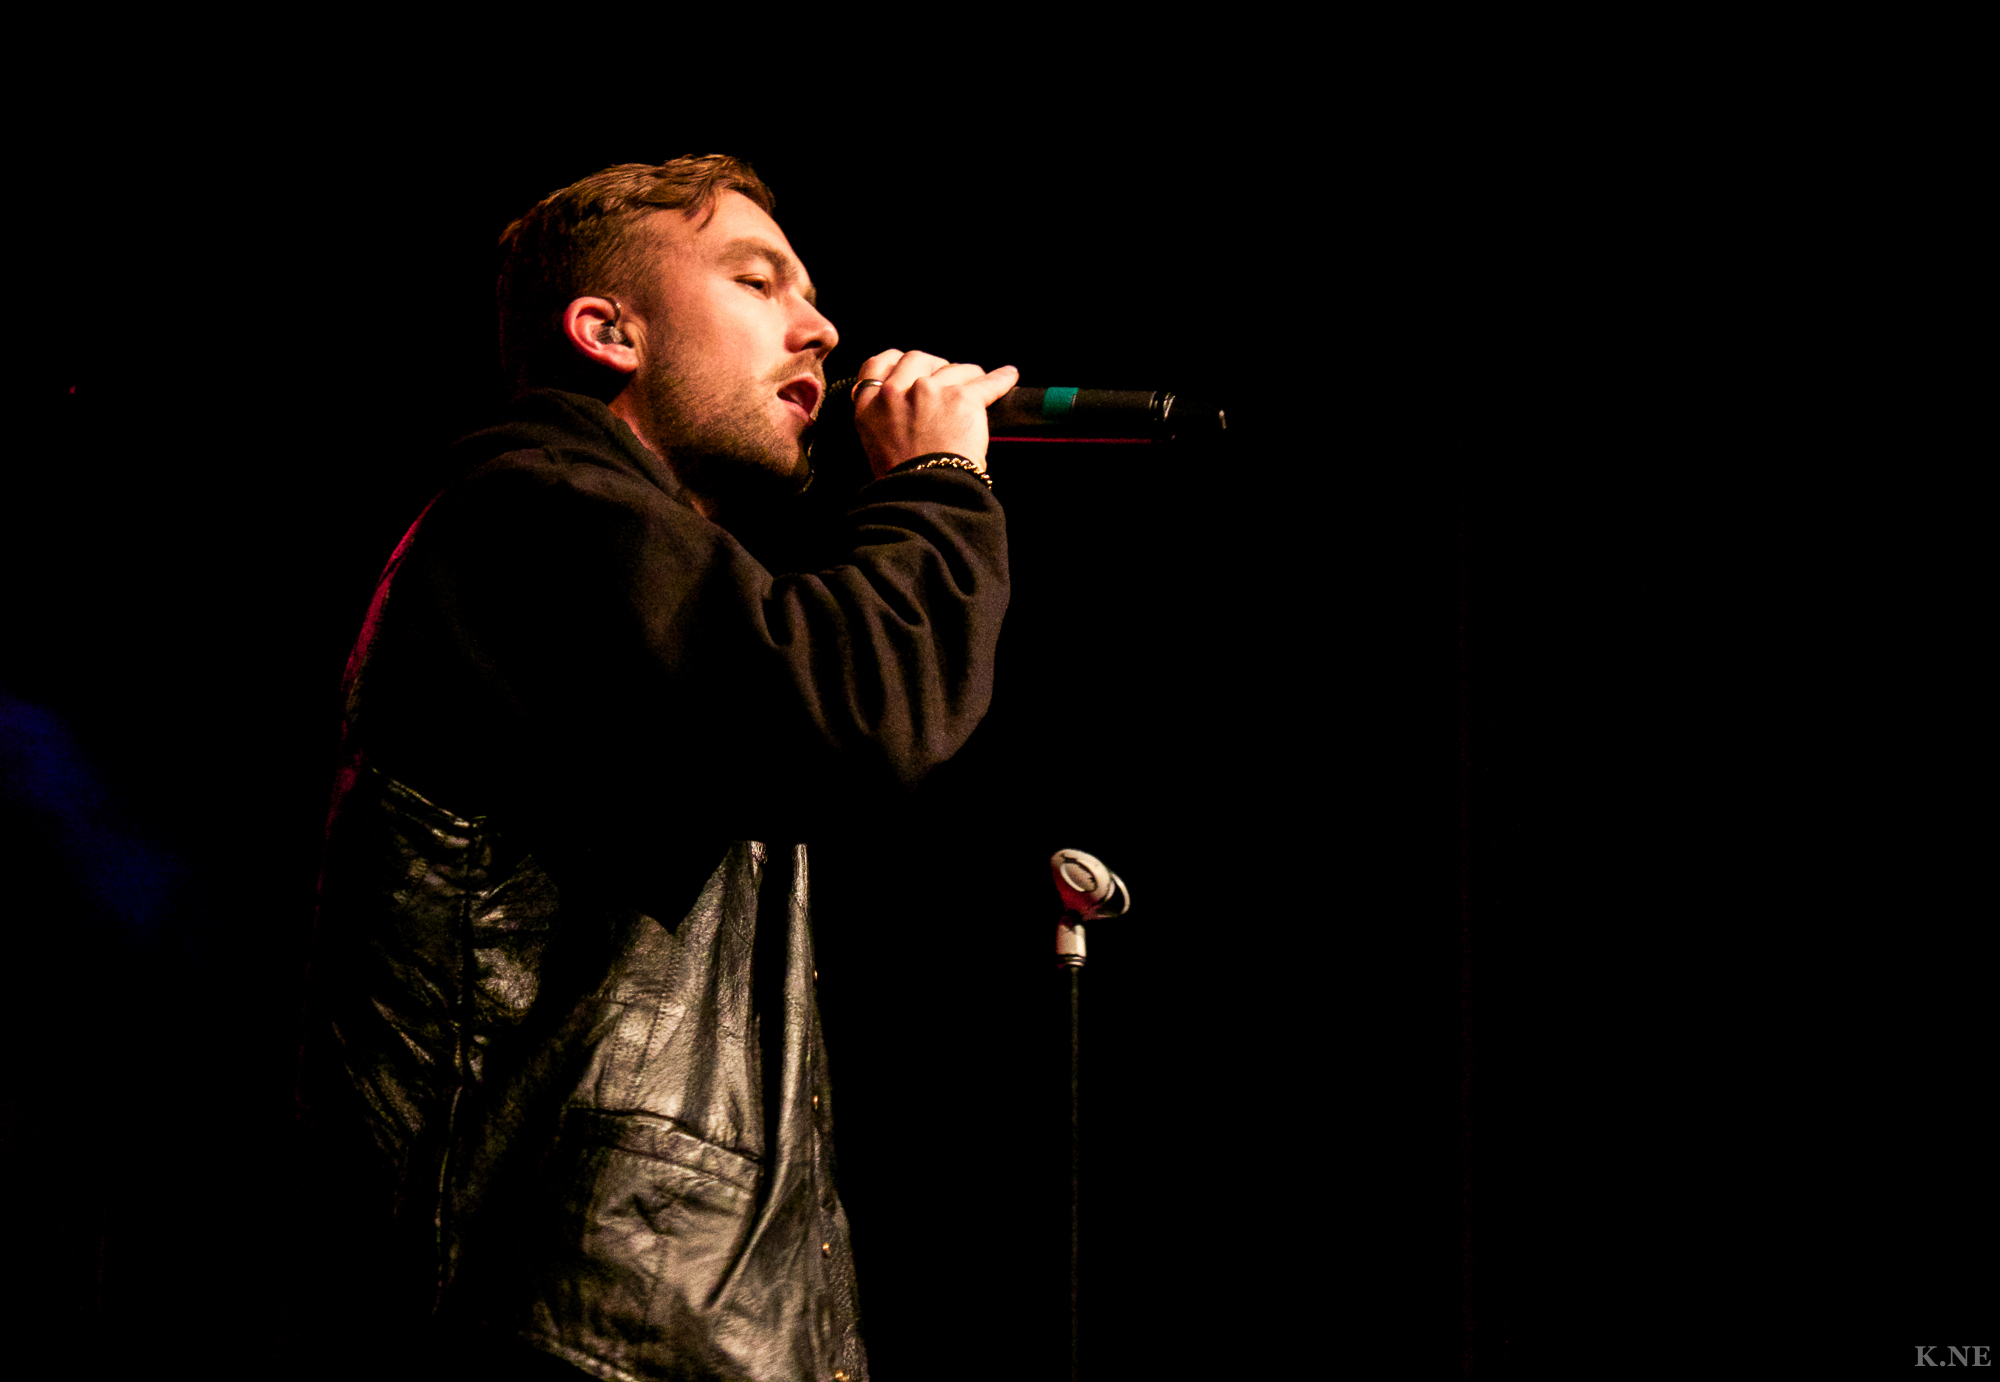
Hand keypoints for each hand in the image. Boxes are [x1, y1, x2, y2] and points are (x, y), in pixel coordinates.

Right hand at [850, 350, 1019, 480]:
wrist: (924, 496)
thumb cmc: (902, 481)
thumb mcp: (874, 445)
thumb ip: (882, 418)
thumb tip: (900, 408)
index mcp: (869, 405)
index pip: (877, 366)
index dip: (895, 362)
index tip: (909, 367)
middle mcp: (896, 391)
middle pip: (917, 358)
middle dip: (933, 365)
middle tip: (945, 379)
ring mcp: (929, 390)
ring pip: (955, 368)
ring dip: (966, 376)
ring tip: (976, 385)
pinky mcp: (962, 397)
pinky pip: (988, 382)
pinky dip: (1001, 379)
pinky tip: (1009, 375)